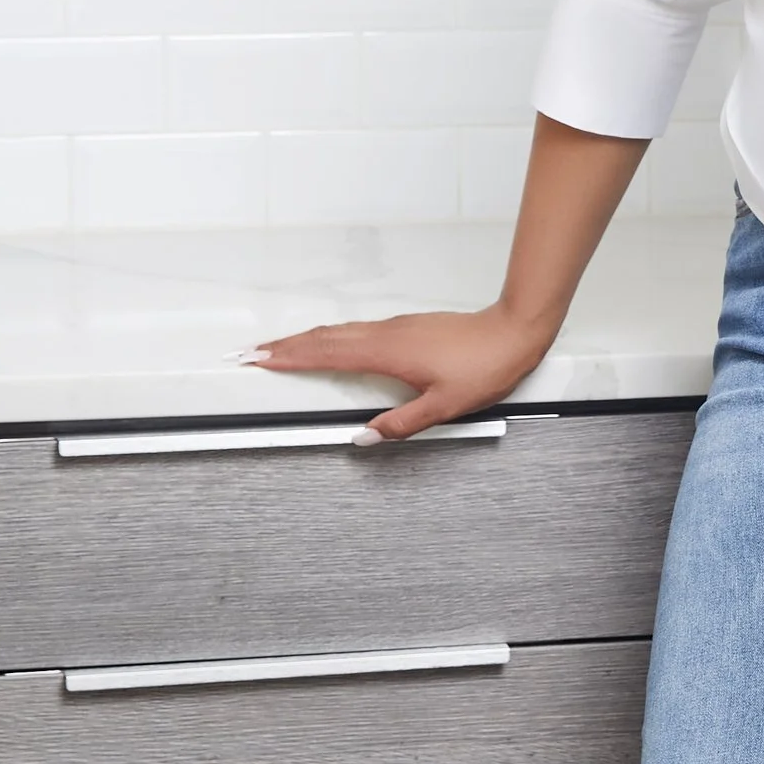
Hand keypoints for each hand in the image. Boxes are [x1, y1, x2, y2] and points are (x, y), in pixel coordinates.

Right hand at [242, 303, 556, 440]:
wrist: (513, 331)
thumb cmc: (485, 364)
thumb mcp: (445, 406)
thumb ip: (402, 423)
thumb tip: (366, 436)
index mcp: (387, 352)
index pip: (326, 354)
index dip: (289, 357)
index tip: (258, 358)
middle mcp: (384, 334)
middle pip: (323, 338)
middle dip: (283, 346)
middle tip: (250, 352)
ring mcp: (393, 327)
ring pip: (337, 331)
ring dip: (303, 339)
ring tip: (277, 348)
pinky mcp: (403, 327)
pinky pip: (354, 330)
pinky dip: (329, 336)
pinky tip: (327, 343)